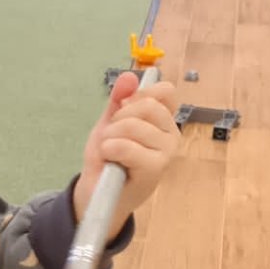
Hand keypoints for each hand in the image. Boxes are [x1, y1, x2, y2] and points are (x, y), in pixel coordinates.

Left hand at [73, 70, 179, 226]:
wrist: (97, 192)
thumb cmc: (108, 157)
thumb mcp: (110, 123)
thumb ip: (118, 100)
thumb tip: (129, 76)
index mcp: (164, 120)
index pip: (165, 91)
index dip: (138, 95)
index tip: (123, 112)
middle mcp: (172, 135)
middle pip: (146, 105)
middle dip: (119, 118)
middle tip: (112, 137)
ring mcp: (167, 152)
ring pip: (133, 125)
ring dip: (110, 137)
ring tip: (110, 152)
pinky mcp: (156, 169)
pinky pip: (128, 147)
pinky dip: (111, 150)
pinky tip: (111, 161)